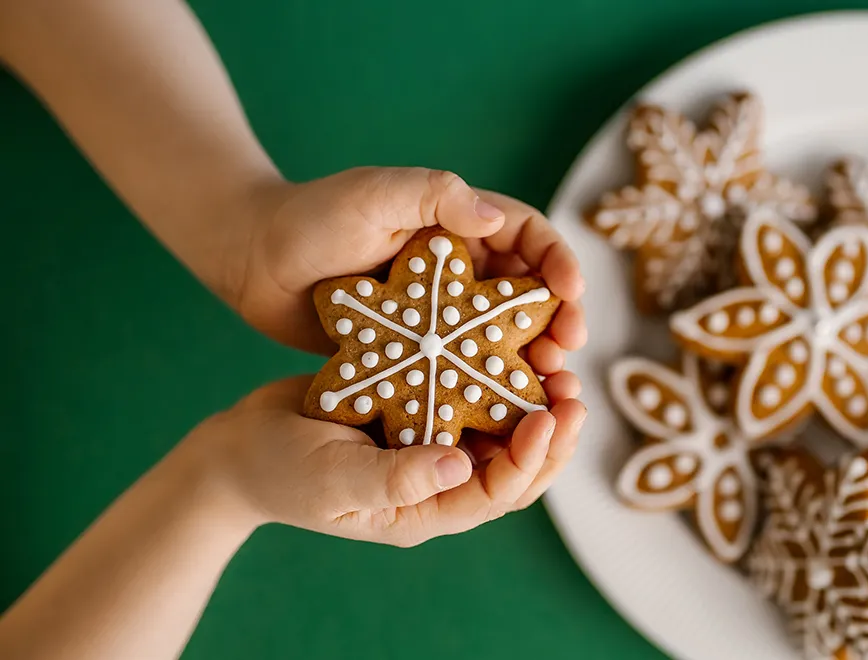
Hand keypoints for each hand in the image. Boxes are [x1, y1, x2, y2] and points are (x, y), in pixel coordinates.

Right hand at [180, 374, 585, 546]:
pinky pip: (470, 395)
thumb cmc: (276, 470)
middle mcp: (439, 481)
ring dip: (533, 399)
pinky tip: (511, 340)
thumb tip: (463, 466)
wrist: (239, 446)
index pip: (497, 493)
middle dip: (550, 431)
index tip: (551, 417)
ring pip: (501, 428)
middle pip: (516, 466)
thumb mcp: (330, 478)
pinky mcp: (421, 409)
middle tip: (574, 389)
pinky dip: (495, 373)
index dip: (532, 458)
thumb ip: (394, 478)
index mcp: (425, 508)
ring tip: (557, 361)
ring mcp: (433, 445)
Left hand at [234, 168, 585, 356]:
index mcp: (460, 222)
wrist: (251, 263)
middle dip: (555, 323)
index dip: (559, 264)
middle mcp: (460, 267)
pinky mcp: (417, 348)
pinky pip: (461, 368)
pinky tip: (494, 415)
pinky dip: (483, 389)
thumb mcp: (372, 194)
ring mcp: (440, 311)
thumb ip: (433, 195)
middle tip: (563, 354)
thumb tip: (495, 217)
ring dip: (527, 362)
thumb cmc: (308, 219)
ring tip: (541, 389)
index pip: (531, 237)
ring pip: (500, 337)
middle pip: (528, 294)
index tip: (571, 295)